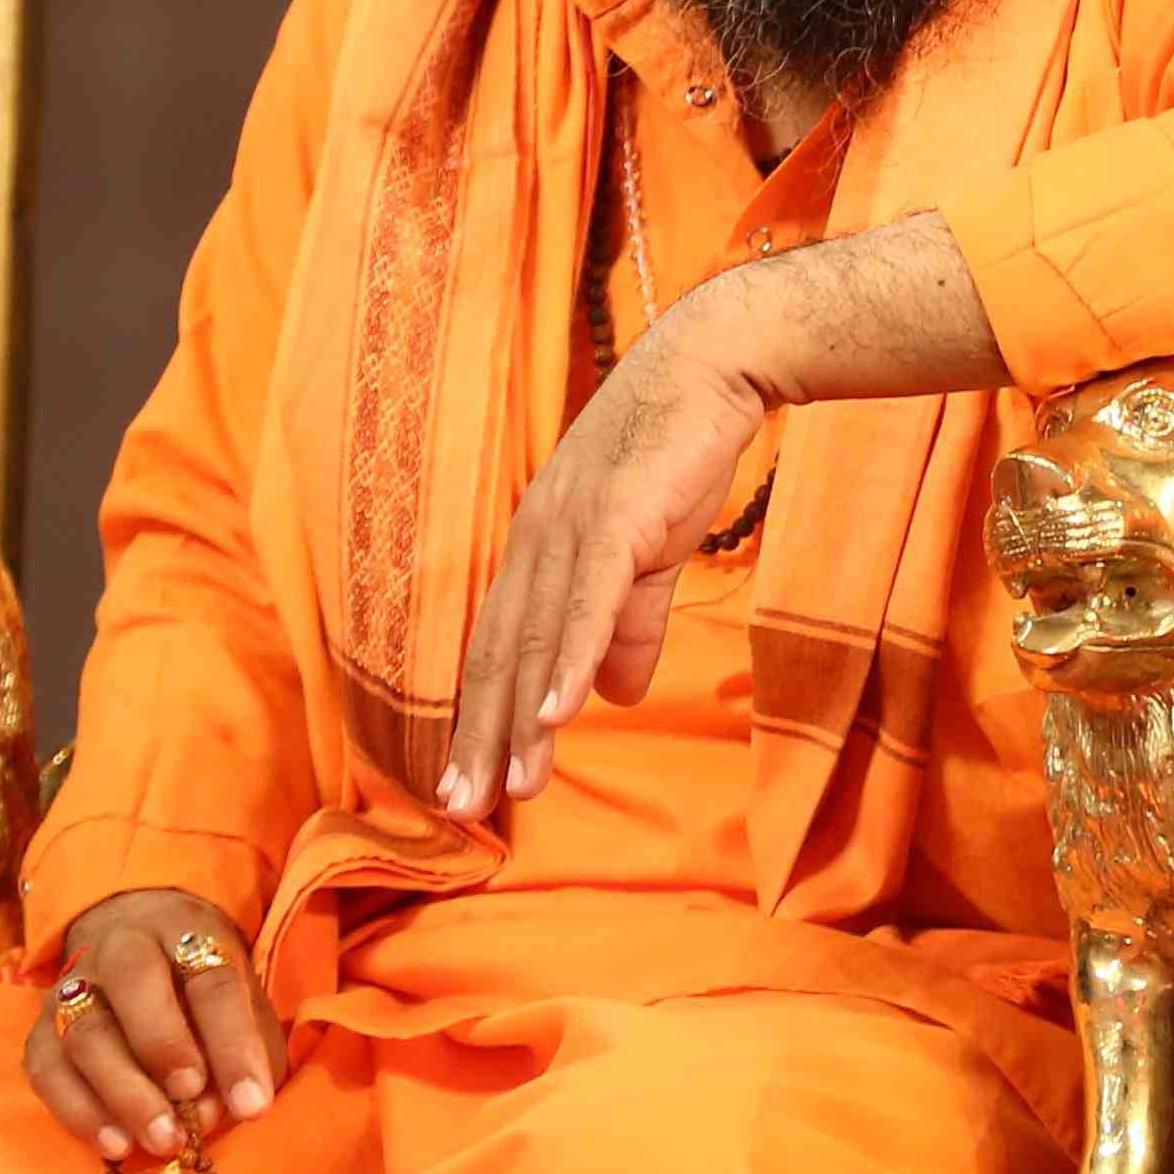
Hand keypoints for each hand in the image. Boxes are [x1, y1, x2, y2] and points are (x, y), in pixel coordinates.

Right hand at [26, 886, 277, 1161]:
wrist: (136, 942)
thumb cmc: (202, 988)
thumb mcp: (243, 1001)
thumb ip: (246, 1051)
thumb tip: (228, 1109)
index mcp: (188, 933)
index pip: (212, 983)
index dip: (234, 1046)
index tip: (251, 1104)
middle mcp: (124, 947)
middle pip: (133, 982)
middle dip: (164, 1047)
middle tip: (191, 1103)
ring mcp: (74, 985)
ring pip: (86, 1032)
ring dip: (125, 1094)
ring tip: (162, 1141)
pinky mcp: (41, 1027)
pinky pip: (48, 1070)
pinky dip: (81, 1112)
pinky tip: (117, 1146)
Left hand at [441, 290, 772, 817]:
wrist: (711, 366)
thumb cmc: (676, 454)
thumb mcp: (649, 553)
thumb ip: (628, 624)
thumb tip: (610, 697)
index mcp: (536, 548)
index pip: (497, 647)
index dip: (479, 717)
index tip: (467, 783)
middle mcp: (534, 540)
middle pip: (500, 653)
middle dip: (481, 736)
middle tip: (462, 807)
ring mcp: (568, 527)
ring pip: (536, 638)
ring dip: (522, 718)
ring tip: (511, 786)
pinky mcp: (614, 516)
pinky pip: (587, 601)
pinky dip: (568, 659)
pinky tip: (559, 713)